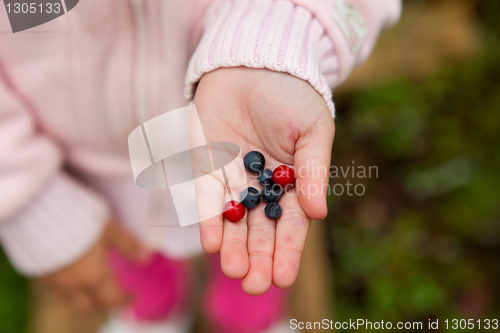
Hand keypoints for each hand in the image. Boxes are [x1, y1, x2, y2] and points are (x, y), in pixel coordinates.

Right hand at [38, 220, 150, 312]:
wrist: (37, 215)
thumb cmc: (78, 220)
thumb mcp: (109, 229)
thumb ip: (127, 244)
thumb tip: (146, 256)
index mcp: (93, 276)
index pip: (111, 298)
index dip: (123, 299)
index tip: (131, 296)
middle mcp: (72, 285)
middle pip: (88, 305)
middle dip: (102, 303)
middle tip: (111, 296)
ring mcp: (52, 281)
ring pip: (70, 299)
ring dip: (83, 297)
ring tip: (91, 286)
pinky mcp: (37, 272)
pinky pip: (54, 288)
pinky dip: (67, 288)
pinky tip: (69, 275)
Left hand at [194, 68, 334, 294]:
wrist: (253, 63)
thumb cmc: (291, 94)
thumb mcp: (313, 129)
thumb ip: (314, 170)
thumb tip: (319, 213)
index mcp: (292, 182)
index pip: (291, 224)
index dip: (288, 251)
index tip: (283, 277)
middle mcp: (262, 187)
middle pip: (259, 230)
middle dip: (257, 258)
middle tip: (253, 285)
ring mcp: (233, 178)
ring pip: (233, 221)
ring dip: (231, 247)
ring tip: (232, 270)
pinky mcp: (206, 166)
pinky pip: (207, 197)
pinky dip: (209, 218)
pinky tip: (211, 241)